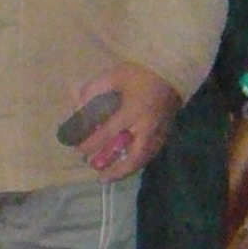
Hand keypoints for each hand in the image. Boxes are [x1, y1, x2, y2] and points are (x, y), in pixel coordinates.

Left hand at [72, 60, 182, 180]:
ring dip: (126, 170)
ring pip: (144, 159)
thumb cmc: (140, 73)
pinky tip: (127, 165)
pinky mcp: (166, 133)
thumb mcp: (113, 75)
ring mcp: (160, 132)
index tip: (79, 151)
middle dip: (115, 170)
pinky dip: (138, 162)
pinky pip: (151, 154)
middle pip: (132, 157)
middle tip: (99, 176)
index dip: (91, 144)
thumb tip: (76, 107)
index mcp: (133, 111)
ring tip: (111, 177)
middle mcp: (147, 127)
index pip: (108, 134)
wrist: (171, 71)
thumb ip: (92, 91)